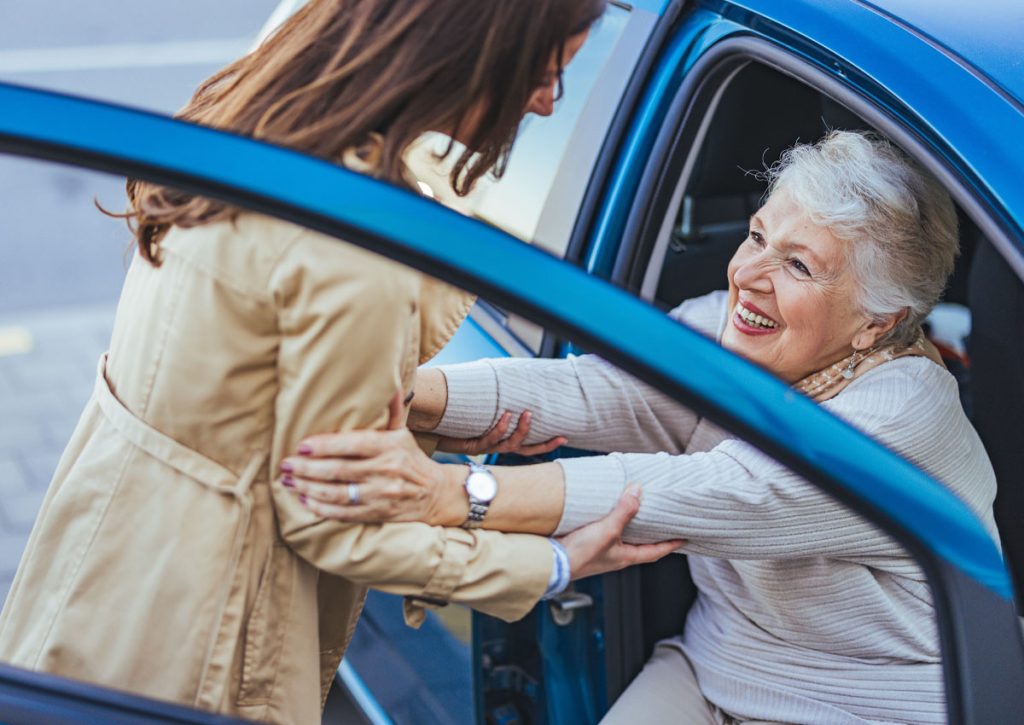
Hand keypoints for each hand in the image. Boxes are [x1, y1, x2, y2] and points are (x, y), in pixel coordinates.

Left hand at [280, 393, 465, 525]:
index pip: (351, 444)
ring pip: (337, 493)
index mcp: (388, 446)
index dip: (324, 446)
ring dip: (308, 488)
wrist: (435, 493)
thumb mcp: (403, 433)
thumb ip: (391, 411)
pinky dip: (321, 507)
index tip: (301, 446)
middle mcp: (385, 470)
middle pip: (338, 470)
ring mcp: (381, 494)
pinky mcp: (378, 513)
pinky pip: (344, 512)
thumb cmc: (411, 459)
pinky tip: (305, 500)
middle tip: (285, 465)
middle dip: (307, 469)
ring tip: (289, 482)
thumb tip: (390, 385)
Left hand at [436, 410, 565, 456]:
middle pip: (526, 450)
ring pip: (511, 444)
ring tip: (527, 413)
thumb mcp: (483, 411)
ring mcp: (488, 447)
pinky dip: (501, 427)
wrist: (436, 429)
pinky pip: (491, 438)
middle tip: (558, 433)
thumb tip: (510, 380)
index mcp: (503, 441)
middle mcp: (498, 447)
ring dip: (522, 429)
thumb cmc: (461, 420)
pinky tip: (506, 414)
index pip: (530, 446)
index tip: (564, 437)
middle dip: (543, 443)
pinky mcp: (475, 445)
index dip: (547, 444)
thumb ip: (496, 401)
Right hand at [558, 484, 683, 580]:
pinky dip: (613, 522)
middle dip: (652, 534)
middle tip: (663, 521)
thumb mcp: (607, 531)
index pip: (656, 552)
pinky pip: (607, 532)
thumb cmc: (581, 554)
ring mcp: (603, 551)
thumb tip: (638, 491)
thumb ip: (623, 512)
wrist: (553, 561)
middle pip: (641, 544)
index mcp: (626, 557)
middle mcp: (616, 555)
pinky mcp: (589, 544)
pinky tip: (610, 512)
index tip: (684, 538)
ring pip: (624, 538)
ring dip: (632, 526)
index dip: (671, 544)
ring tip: (639, 511)